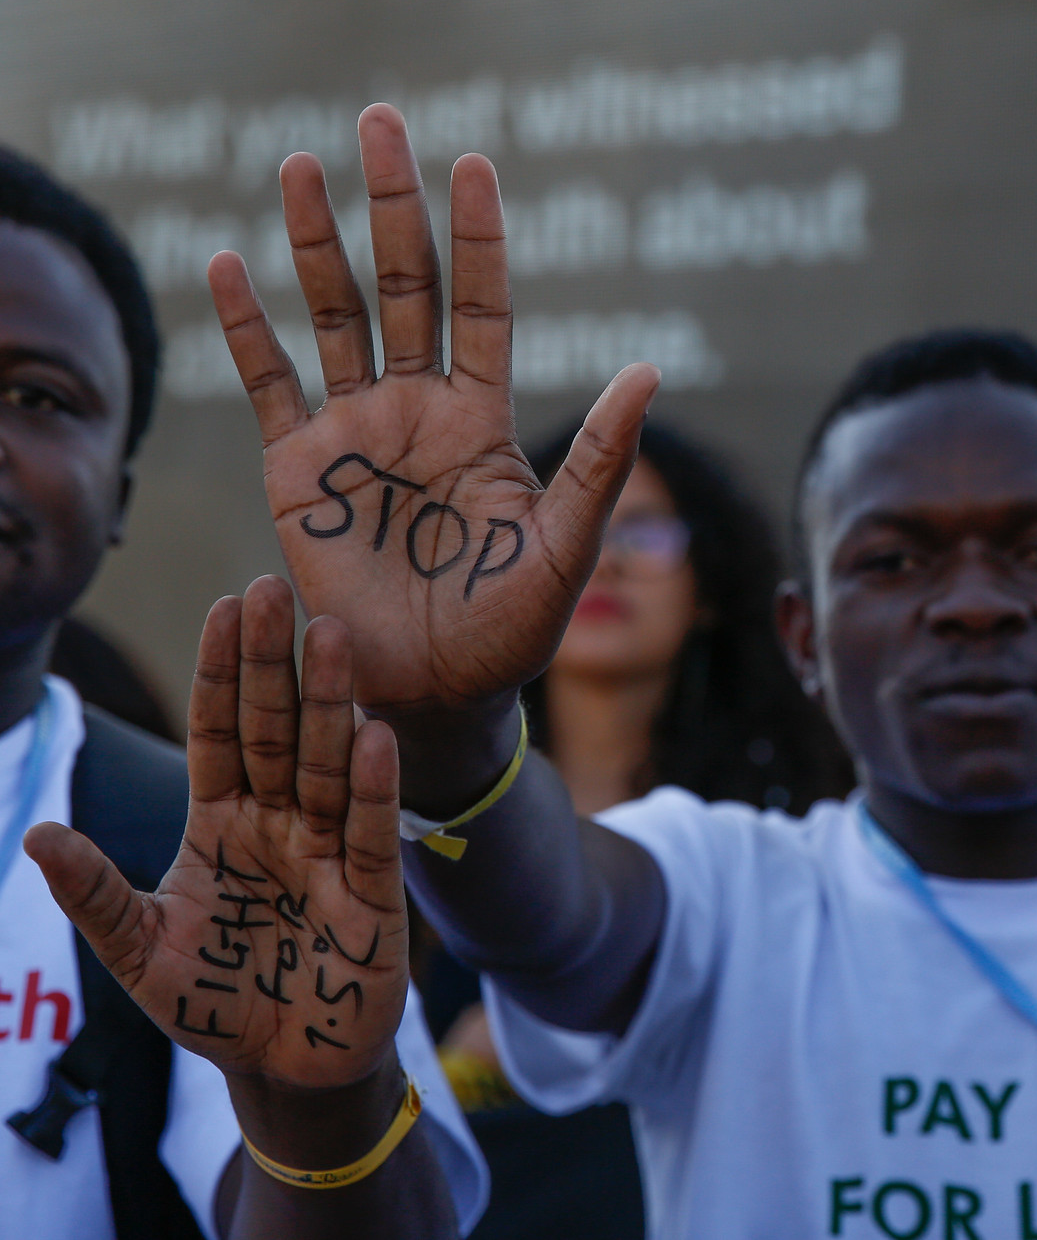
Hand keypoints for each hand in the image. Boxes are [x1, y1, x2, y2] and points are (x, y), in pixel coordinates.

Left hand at [25, 577, 406, 1089]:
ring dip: (331, 702)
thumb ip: (97, 893)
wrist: (285, 1067)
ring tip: (331, 637)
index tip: (227, 606)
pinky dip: (376, 786)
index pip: (220, 732)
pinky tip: (375, 734)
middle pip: (277, 730)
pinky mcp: (373, 894)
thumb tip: (38, 835)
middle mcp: (280, 822)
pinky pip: (373, 831)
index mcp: (222, 822)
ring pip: (329, 764)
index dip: (221, 673)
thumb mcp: (140, 952)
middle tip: (276, 590)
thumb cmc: (216, 1003)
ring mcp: (329, 851)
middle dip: (274, 663)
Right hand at [209, 105, 658, 713]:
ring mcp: (356, 432)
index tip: (475, 160)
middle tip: (381, 119)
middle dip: (392, 204)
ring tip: (302, 162)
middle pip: (405, 284)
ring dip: (315, 241)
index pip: (482, 304)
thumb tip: (652, 370)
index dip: (478, 236)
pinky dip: (245, 328)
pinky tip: (228, 264)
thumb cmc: (515, 627)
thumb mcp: (569, 543)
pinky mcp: (297, 469)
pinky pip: (267, 384)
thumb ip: (602, 459)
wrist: (437, 693)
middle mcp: (419, 407)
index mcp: (485, 417)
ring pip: (334, 314)